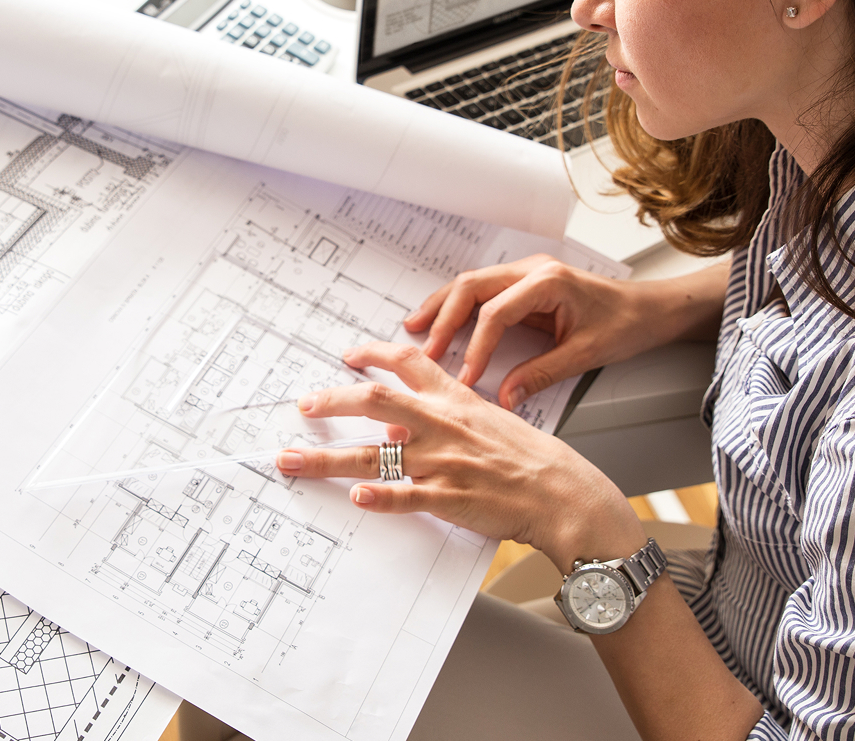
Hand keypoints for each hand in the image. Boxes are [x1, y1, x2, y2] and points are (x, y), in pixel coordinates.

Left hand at [276, 342, 645, 568]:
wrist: (564, 493)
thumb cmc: (532, 460)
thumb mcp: (491, 420)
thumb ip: (450, 414)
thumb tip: (406, 419)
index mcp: (455, 401)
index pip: (408, 363)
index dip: (372, 354)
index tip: (347, 354)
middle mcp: (442, 426)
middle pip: (374, 402)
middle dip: (331, 402)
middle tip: (303, 405)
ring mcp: (442, 463)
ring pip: (374, 456)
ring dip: (326, 460)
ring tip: (290, 461)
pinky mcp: (449, 499)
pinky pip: (407, 497)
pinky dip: (379, 498)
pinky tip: (356, 498)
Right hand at [405, 255, 726, 407]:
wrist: (649, 308)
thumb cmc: (625, 325)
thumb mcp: (585, 354)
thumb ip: (541, 374)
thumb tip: (505, 397)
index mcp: (548, 282)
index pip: (496, 313)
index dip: (476, 347)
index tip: (465, 377)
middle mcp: (532, 270)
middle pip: (472, 287)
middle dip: (443, 318)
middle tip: (424, 350)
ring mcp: (525, 273)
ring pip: (471, 284)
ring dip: (442, 307)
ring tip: (414, 329)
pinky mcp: (523, 284)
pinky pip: (482, 292)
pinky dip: (458, 308)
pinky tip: (440, 323)